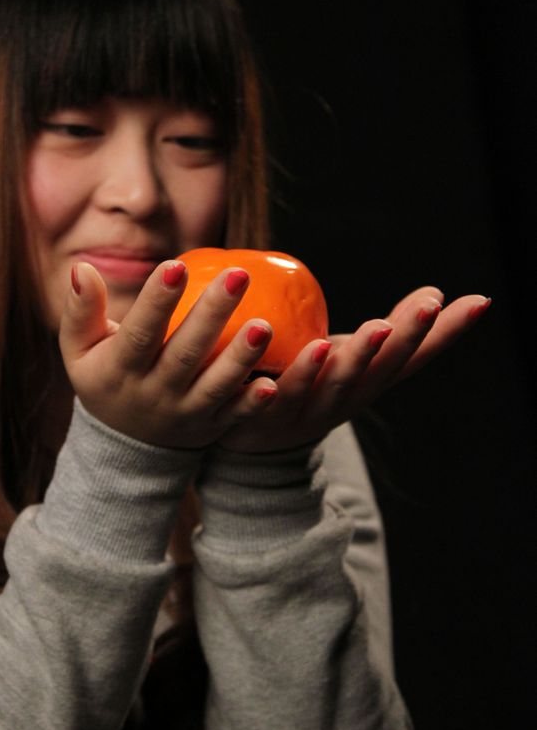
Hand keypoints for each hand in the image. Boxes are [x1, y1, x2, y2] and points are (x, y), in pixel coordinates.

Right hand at [58, 261, 287, 448]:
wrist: (126, 446)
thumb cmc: (106, 377)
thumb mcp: (80, 350)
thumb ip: (81, 310)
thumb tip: (82, 268)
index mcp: (120, 370)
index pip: (139, 333)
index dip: (156, 301)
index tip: (176, 265)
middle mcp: (154, 393)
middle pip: (185, 352)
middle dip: (211, 314)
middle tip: (238, 275)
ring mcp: (185, 413)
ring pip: (215, 385)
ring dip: (240, 357)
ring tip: (264, 325)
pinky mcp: (210, 427)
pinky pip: (234, 417)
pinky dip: (253, 404)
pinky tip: (273, 384)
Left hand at [219, 286, 491, 453]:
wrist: (251, 438)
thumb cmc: (309, 383)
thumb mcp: (351, 355)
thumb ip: (389, 330)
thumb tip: (435, 292)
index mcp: (370, 382)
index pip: (415, 355)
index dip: (446, 332)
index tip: (478, 301)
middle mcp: (347, 401)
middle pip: (381, 370)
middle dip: (404, 337)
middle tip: (427, 306)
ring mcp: (306, 413)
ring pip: (331, 388)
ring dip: (350, 360)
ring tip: (366, 330)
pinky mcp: (261, 420)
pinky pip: (268, 406)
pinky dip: (274, 393)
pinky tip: (270, 381)